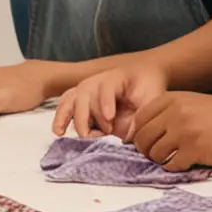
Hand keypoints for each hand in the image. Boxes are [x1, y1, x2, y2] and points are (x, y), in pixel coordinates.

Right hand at [53, 61, 167, 137]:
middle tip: (106, 132)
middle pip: (85, 95)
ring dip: (70, 117)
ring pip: (72, 100)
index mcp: (116, 77)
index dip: (106, 103)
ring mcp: (86, 88)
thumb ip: (143, 115)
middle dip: (92, 116)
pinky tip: (59, 132)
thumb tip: (128, 136)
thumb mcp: (152, 99)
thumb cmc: (148, 87)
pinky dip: (60, 118)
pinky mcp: (80, 98)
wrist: (143, 75)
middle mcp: (97, 81)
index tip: (110, 118)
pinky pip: (65, 105)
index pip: (106, 88)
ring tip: (72, 134)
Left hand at [131, 91, 211, 170]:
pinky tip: (186, 162)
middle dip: (146, 150)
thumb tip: (143, 134)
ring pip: (155, 154)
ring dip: (162, 160)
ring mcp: (184, 132)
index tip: (148, 141)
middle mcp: (174, 113)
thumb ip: (169, 112)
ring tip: (174, 158)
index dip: (139, 133)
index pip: (140, 119)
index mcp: (172, 99)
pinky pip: (172, 165)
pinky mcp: (194, 150)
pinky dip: (176, 167)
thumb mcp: (192, 102)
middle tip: (156, 155)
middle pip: (143, 138)